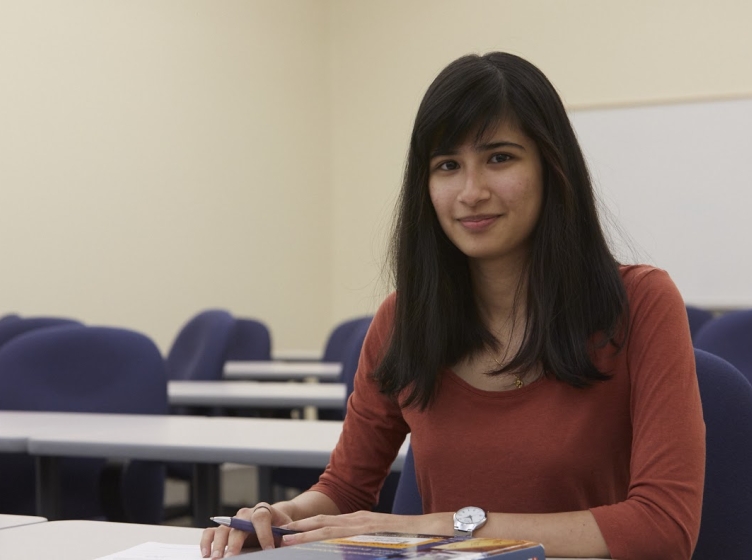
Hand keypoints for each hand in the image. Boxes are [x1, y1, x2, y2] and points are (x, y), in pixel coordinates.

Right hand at [200, 502, 293, 557]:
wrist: (275, 518)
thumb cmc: (280, 525)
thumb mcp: (286, 529)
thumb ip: (284, 536)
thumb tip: (283, 546)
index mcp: (263, 510)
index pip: (261, 518)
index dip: (265, 534)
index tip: (268, 549)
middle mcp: (245, 514)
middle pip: (237, 525)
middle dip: (235, 543)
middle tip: (232, 557)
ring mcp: (233, 521)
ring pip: (223, 529)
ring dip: (219, 544)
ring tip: (216, 558)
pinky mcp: (225, 528)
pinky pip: (212, 532)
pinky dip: (207, 541)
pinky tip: (206, 553)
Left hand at [278, 511, 440, 546]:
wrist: (432, 529)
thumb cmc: (409, 538)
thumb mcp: (381, 539)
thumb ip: (363, 542)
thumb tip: (349, 550)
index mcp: (359, 521)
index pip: (327, 523)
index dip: (306, 528)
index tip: (286, 534)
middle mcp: (358, 520)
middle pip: (321, 523)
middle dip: (297, 529)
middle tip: (275, 534)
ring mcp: (362, 524)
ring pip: (325, 528)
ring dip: (302, 534)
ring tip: (281, 539)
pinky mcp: (367, 530)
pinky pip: (339, 536)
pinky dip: (320, 539)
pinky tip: (306, 544)